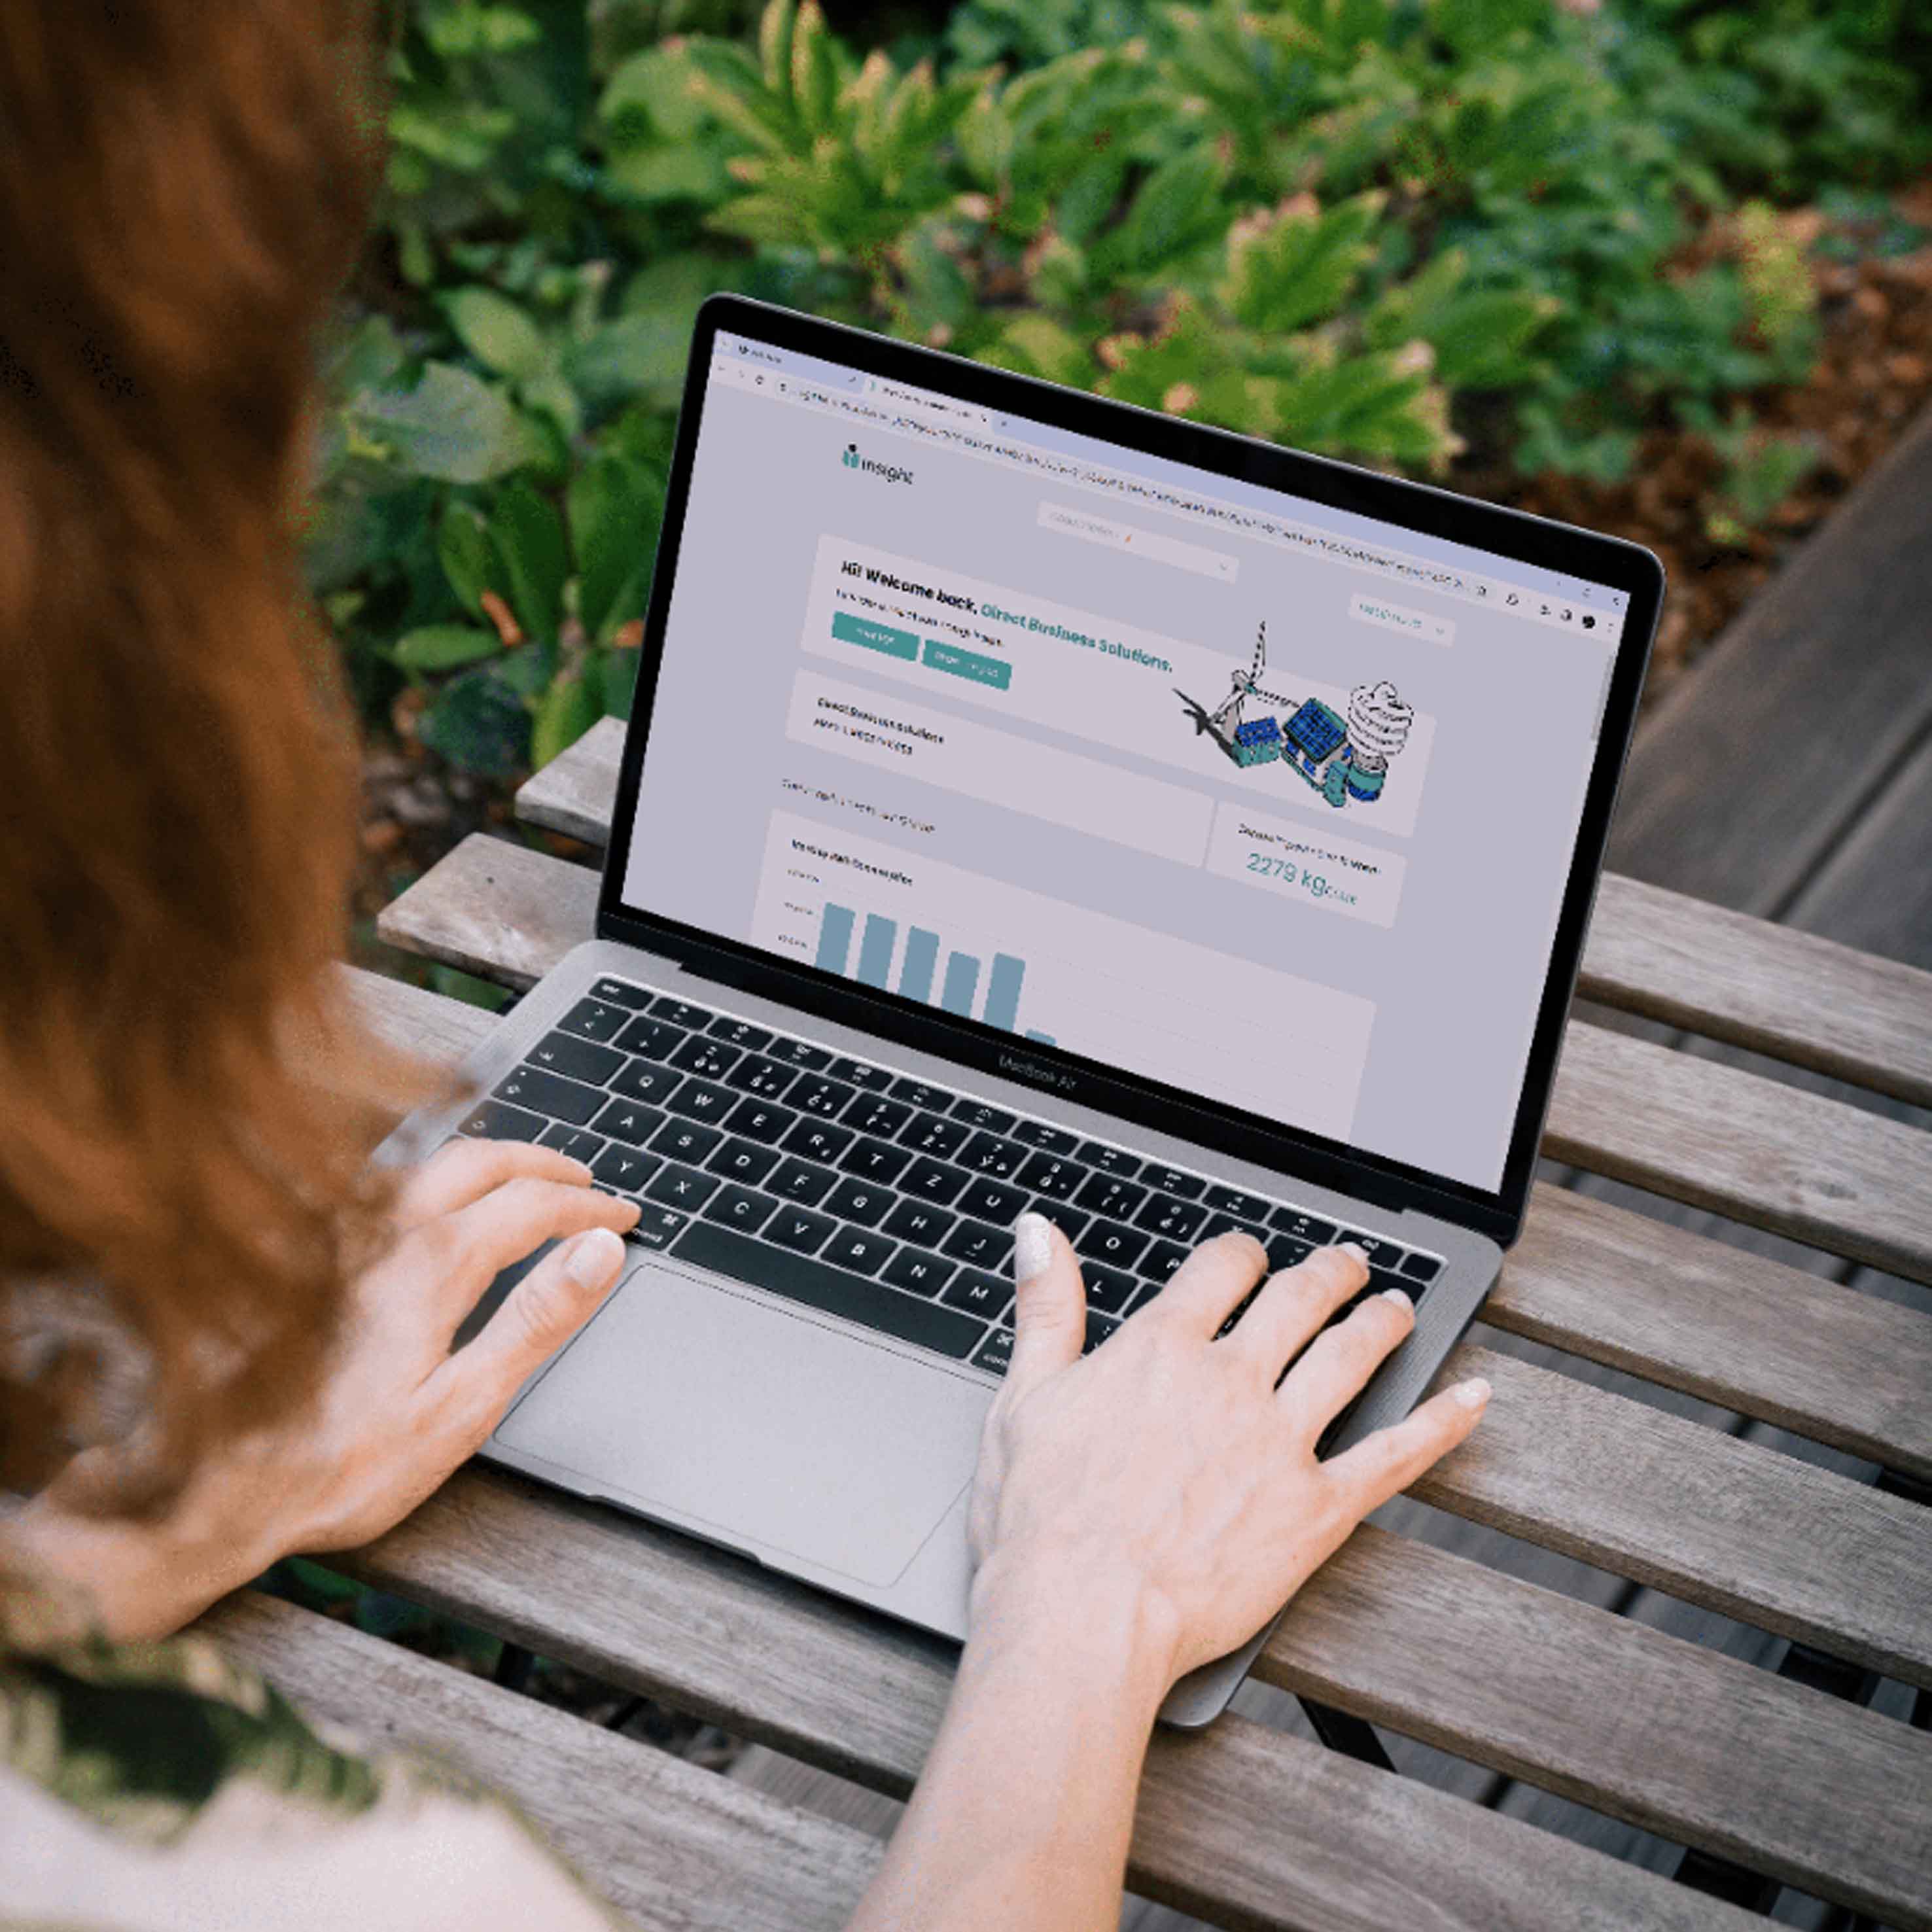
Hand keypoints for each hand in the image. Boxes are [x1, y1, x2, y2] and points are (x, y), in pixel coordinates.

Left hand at [16, 1138, 639, 1637]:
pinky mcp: (305, 1256)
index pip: (534, 1206)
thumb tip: (599, 1252)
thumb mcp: (462, 1405)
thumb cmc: (341, 1466)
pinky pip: (384, 1185)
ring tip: (525, 1181)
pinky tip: (438, 1204)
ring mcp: (338, 1239)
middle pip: (483, 1161)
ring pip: (429, 1162)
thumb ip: (537, 1320)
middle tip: (585, 1186)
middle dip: (544, 1166)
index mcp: (432, 1264)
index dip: (589, 1210)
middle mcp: (383, 1232)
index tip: (622, 1220)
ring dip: (490, 1160)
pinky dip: (434, 1178)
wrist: (217, 1490)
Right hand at [966, 1216, 1488, 1690]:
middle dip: (1327, 1273)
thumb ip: (1045, 1308)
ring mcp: (1282, 1442)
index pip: (1221, 1270)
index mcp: (1162, 1348)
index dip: (1243, 1254)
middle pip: (1297, 1301)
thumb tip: (1038, 1229)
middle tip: (1346, 1264)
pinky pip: (1395, 1455)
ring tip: (1396, 1305)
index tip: (1251, 1257)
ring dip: (1381, 1321)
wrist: (1084, 1614)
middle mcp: (1232, 1380)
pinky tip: (1474, 1397)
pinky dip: (1442, 1421)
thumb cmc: (1043, 1521)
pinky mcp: (1318, 1508)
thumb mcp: (1025, 1398)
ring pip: (1350, 1357)